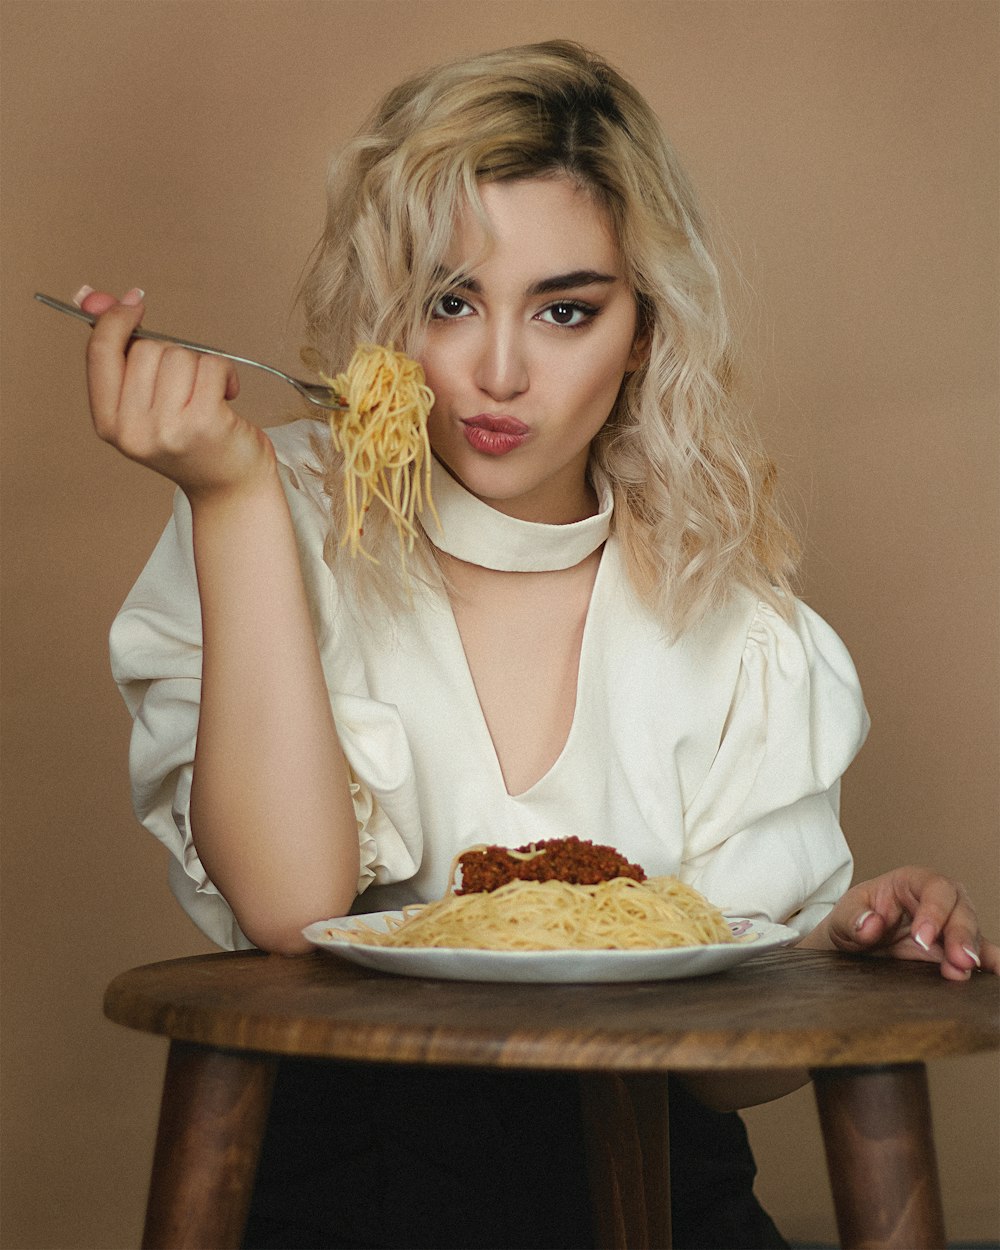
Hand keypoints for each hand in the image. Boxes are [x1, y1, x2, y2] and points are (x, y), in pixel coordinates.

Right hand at [80, 286, 275, 502]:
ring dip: (200, 366)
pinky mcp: (203, 423)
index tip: (134, 301)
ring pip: (179, 354)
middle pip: (147, 349)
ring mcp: (167, 429)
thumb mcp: (146, 402)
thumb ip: (119, 352)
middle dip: (173, 356)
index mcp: (109, 424)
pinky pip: (210, 365)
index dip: (115, 319)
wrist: (230, 488)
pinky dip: (225, 373)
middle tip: (186, 389)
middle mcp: (132, 430)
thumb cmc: (192, 442)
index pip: (100, 352)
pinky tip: (227, 396)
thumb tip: (92, 297)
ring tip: (207, 396)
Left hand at [811, 866, 998, 979]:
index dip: (933, 912)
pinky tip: (996, 973)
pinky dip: (991, 962)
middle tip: (957, 961)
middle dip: (961, 935)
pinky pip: (980, 953)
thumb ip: (852, 919)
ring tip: (963, 971)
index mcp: (910, 882)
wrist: (854, 944)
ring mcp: (949, 926)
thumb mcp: (841, 917)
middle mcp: (937, 901)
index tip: (922, 939)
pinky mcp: (954, 950)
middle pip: (960, 909)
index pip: (933, 888)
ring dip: (973, 952)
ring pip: (972, 932)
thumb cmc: (853, 920)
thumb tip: (871, 923)